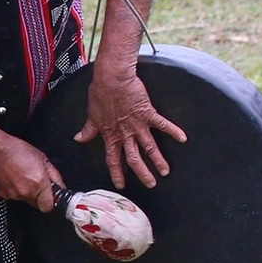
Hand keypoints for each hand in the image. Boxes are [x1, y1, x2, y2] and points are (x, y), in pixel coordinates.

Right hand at [0, 135, 60, 212]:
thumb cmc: (16, 150)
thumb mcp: (42, 158)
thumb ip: (54, 175)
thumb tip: (59, 185)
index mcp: (38, 183)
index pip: (49, 206)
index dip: (52, 201)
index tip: (52, 194)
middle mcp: (26, 192)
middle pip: (38, 204)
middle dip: (41, 196)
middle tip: (38, 183)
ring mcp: (14, 195)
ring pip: (26, 200)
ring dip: (28, 192)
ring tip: (24, 176)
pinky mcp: (4, 195)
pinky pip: (16, 196)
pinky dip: (17, 190)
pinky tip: (16, 178)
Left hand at [75, 70, 187, 190]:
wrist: (112, 78)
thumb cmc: (100, 93)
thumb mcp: (92, 114)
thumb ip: (88, 129)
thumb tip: (78, 138)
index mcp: (110, 135)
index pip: (113, 159)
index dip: (117, 173)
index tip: (121, 185)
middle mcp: (125, 133)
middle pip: (134, 158)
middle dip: (142, 173)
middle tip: (150, 184)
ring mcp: (137, 125)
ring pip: (149, 147)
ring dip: (158, 160)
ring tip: (165, 171)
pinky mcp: (148, 113)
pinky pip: (162, 124)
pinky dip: (173, 131)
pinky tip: (183, 138)